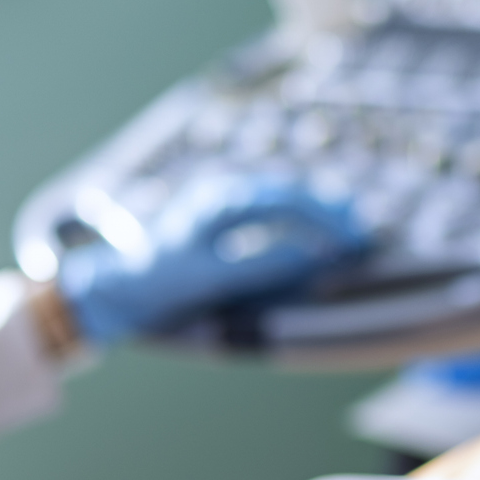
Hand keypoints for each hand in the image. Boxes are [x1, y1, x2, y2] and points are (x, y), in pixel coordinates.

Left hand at [58, 175, 370, 344]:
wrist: (117, 287)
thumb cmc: (156, 281)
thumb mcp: (212, 278)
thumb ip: (262, 265)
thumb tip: (312, 256)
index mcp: (218, 200)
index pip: (283, 199)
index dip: (322, 217)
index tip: (350, 238)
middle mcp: (223, 192)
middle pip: (288, 192)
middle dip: (328, 211)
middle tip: (362, 234)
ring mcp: (223, 202)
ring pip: (282, 199)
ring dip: (316, 214)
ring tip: (348, 233)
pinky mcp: (225, 217)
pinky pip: (270, 212)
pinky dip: (298, 222)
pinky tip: (316, 237)